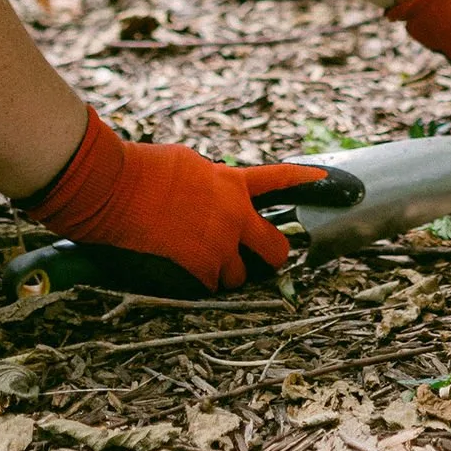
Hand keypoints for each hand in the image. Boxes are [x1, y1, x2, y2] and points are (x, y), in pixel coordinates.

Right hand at [17, 109, 350, 296]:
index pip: (281, 180)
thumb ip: (214, 182)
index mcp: (233, 183)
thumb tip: (218, 193)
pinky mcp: (198, 268)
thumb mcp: (189, 164)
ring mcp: (219, 244)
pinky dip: (202, 282)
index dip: (310, 181)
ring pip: (240, 276)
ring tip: (205, 261)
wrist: (117, 188)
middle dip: (270, 256)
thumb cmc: (145, 169)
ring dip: (229, 273)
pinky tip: (184, 269)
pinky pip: (211, 285)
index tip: (333, 181)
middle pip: (275, 250)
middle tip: (260, 259)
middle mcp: (234, 215)